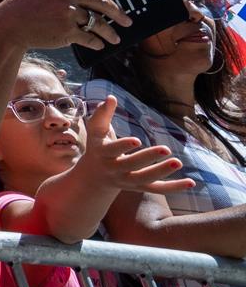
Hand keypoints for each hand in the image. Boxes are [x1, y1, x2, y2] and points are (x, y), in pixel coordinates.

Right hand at [0, 0, 130, 49]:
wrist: (8, 26)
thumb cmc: (22, 7)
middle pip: (101, 0)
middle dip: (118, 12)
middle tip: (127, 20)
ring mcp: (66, 11)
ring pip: (98, 22)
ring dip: (110, 32)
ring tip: (115, 38)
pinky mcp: (66, 30)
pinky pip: (89, 37)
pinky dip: (97, 42)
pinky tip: (99, 45)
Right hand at [79, 97, 194, 193]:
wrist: (94, 176)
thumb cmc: (97, 146)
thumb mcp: (96, 130)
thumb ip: (102, 113)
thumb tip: (111, 97)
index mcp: (103, 153)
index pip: (113, 150)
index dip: (124, 146)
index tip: (138, 140)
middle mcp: (114, 169)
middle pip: (132, 165)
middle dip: (148, 157)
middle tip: (166, 149)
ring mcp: (127, 181)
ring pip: (145, 179)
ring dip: (162, 171)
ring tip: (178, 162)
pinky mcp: (139, 187)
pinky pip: (158, 189)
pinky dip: (174, 187)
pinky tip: (191, 183)